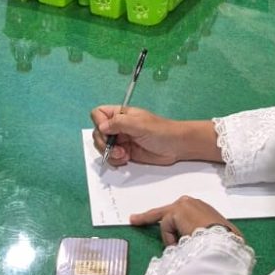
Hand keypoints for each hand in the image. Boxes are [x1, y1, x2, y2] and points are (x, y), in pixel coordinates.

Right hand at [90, 105, 220, 167]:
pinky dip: (115, 160)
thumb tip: (101, 127)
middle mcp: (118, 126)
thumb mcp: (139, 124)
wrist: (176, 146)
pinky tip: (126, 159)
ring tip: (124, 155)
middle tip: (117, 149)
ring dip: (110, 153)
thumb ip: (119, 123)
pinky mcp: (125, 152)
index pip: (98, 114)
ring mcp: (121, 140)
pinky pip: (112, 157)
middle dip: (104, 143)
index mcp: (120, 114)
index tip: (108, 132)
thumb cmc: (161, 131)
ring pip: (103, 147)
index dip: (99, 123)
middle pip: (98, 133)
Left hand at [130, 195, 242, 245]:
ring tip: (184, 247)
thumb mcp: (212, 238)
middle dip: (148, 217)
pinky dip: (170, 239)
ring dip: (171, 237)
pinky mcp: (176, 211)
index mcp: (203, 209)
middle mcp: (192, 203)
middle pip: (166, 213)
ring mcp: (183, 205)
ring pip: (167, 224)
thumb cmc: (224, 241)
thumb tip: (189, 248)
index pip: (181, 214)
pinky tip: (182, 243)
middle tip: (133, 219)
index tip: (163, 223)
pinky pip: (166, 229)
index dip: (171, 223)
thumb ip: (199, 237)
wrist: (224, 240)